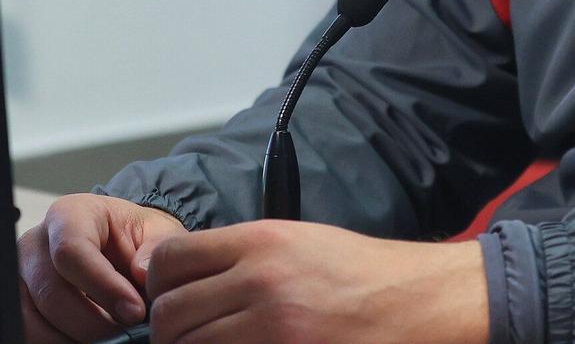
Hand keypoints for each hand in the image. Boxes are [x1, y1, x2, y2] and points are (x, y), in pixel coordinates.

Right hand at [19, 193, 186, 342]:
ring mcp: (21, 277)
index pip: (71, 251)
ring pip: (34, 320)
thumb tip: (142, 270)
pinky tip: (86, 339)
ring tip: (109, 336)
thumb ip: (157, 246)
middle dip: (92, 322)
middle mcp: (35, 243)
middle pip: (51, 293)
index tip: (134, 311)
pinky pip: (28, 334)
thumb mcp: (156, 232)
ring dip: (74, 337)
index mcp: (68, 215)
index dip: (103, 286)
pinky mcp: (17, 305)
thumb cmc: (133, 239)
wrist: (119, 250)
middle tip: (125, 331)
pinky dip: (58, 343)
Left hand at [143, 221, 488, 343]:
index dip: (158, 283)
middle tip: (186, 333)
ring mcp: (270, 329)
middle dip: (170, 329)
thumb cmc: (362, 273)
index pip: (170, 260)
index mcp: (260, 241)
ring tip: (211, 343)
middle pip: (170, 314)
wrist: (416, 304)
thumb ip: (243, 254)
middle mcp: (259, 282)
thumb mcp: (300, 241)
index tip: (168, 296)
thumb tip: (187, 273)